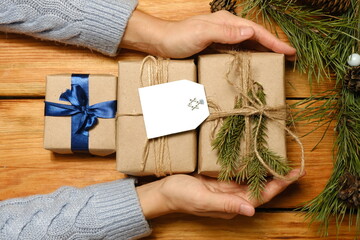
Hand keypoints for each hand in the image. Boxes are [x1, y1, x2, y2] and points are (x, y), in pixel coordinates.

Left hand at [121, 10, 295, 59]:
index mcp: (226, 21)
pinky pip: (239, 49)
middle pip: (256, 35)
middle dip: (273, 45)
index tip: (289, 51)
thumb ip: (225, 33)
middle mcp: (227, 27)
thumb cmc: (179, 38)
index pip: (255, 31)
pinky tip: (255, 61)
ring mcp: (222, 36)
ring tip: (278, 59)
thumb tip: (250, 32)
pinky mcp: (217, 45)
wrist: (161, 42)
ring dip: (264, 50)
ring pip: (249, 42)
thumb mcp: (202, 34)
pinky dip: (251, 54)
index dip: (273, 41)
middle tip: (290, 57)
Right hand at [136, 169, 304, 218]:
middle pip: (261, 187)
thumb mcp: (202, 200)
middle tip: (296, 165)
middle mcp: (233, 196)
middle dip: (279, 177)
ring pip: (253, 179)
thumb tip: (251, 210)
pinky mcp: (220, 177)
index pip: (261, 196)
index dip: (280, 186)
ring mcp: (227, 186)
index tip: (295, 174)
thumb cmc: (182, 196)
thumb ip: (225, 204)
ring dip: (267, 170)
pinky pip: (240, 171)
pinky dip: (251, 164)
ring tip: (281, 159)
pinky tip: (257, 156)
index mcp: (232, 205)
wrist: (165, 190)